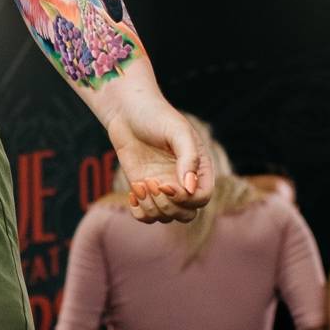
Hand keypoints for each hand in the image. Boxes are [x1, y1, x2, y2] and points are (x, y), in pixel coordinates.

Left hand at [106, 97, 213, 225]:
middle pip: (187, 214)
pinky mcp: (144, 191)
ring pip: (166, 217)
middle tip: (152, 183)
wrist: (127, 112)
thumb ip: (189, 157)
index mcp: (199, 168)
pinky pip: (146, 217)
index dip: (185, 199)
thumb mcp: (177, 131)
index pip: (202, 198)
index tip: (165, 184)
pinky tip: (135, 191)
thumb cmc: (156, 116)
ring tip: (141, 184)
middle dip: (168, 205)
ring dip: (152, 207)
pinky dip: (140, 212)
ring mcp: (164, 188)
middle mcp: (184, 182)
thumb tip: (190, 188)